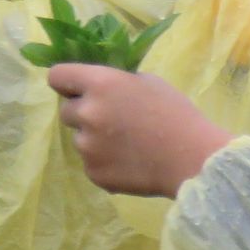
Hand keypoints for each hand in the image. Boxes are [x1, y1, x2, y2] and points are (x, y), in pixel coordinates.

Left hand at [47, 67, 229, 198]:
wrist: (192, 159)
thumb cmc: (176, 114)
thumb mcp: (146, 83)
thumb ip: (115, 83)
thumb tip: (98, 87)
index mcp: (100, 84)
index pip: (57, 76)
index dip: (66, 83)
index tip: (76, 90)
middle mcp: (87, 113)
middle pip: (66, 111)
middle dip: (83, 113)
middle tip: (111, 120)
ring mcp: (87, 147)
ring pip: (80, 139)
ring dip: (95, 140)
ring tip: (127, 145)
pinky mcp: (94, 173)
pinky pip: (91, 163)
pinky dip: (105, 163)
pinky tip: (130, 163)